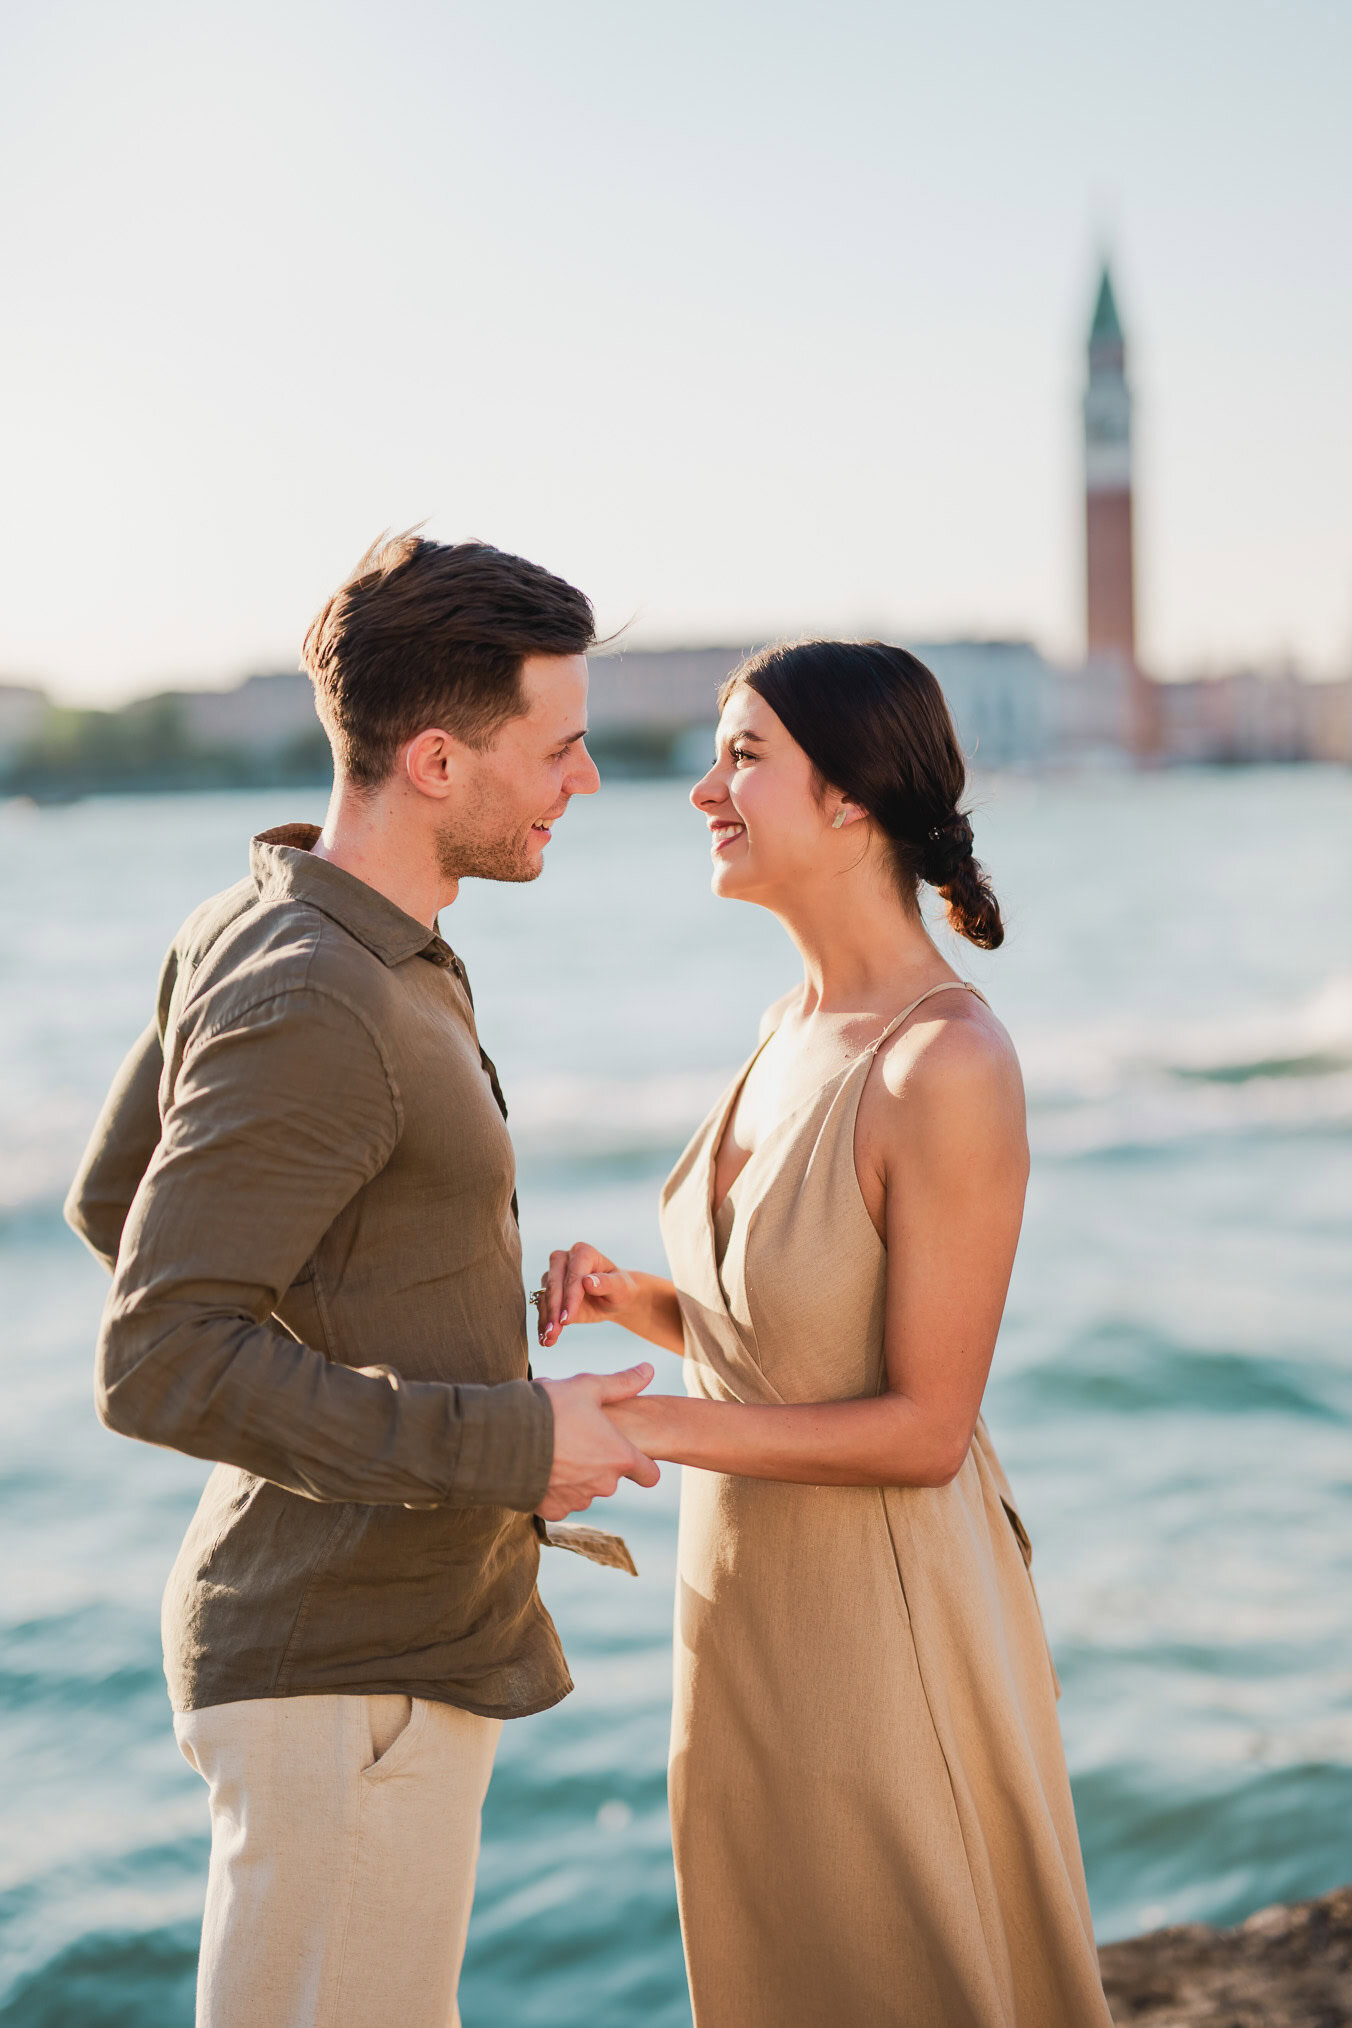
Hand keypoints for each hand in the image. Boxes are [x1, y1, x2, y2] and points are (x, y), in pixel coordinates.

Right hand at [533, 1243, 640, 1348]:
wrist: (614, 1299)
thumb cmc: (620, 1289)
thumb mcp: (620, 1288)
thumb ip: (606, 1283)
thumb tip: (587, 1281)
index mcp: (583, 1253)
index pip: (573, 1276)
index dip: (570, 1299)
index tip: (566, 1320)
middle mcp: (565, 1260)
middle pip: (554, 1284)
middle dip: (553, 1310)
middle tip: (553, 1332)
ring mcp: (554, 1274)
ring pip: (544, 1297)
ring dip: (545, 1319)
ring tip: (548, 1339)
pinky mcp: (548, 1291)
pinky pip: (542, 1307)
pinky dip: (543, 1324)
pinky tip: (545, 1339)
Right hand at [536, 1362, 660, 1519]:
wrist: (502, 1438)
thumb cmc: (551, 1409)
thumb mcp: (587, 1387)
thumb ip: (621, 1383)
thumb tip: (648, 1369)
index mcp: (619, 1457)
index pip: (649, 1475)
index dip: (642, 1463)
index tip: (626, 1451)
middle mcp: (604, 1485)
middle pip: (611, 1478)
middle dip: (598, 1462)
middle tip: (575, 1437)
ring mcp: (578, 1500)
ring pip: (585, 1489)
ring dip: (576, 1475)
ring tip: (554, 1449)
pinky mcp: (553, 1510)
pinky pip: (560, 1500)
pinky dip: (553, 1487)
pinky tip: (540, 1466)